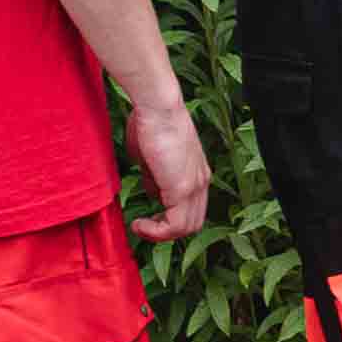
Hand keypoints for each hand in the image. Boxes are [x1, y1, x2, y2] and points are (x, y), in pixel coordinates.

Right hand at [126, 98, 211, 240]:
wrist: (157, 107)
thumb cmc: (150, 123)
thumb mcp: (150, 157)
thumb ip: (154, 176)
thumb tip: (153, 191)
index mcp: (196, 173)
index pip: (191, 209)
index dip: (169, 219)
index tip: (147, 218)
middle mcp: (201, 181)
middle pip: (192, 222)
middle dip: (166, 231)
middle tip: (142, 227)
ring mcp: (195, 185)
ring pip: (187, 227)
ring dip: (160, 234)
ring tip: (140, 227)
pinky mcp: (183, 188)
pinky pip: (176, 225)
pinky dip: (157, 232)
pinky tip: (140, 225)